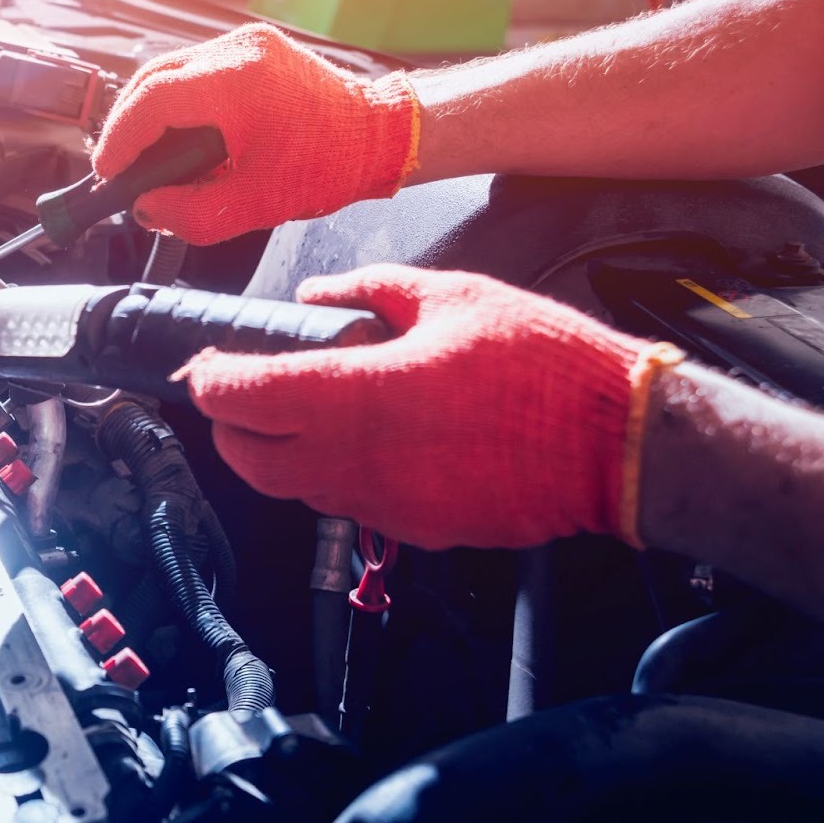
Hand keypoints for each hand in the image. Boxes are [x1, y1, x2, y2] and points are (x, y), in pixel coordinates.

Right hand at [91, 23, 419, 245]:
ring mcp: (247, 43)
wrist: (380, 135)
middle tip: (119, 165)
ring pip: (172, 71)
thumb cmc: (330, 165)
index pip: (152, 100)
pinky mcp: (254, 49)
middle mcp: (239, 51)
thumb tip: (147, 208)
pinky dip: (179, 102)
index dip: (120, 137)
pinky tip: (180, 136)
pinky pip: (198, 71)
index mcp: (238, 83)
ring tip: (148, 156)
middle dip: (128, 124)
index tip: (108, 169)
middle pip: (154, 78)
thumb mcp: (254, 206)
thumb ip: (189, 213)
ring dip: (152, 112)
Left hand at [182, 265, 683, 548]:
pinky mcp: (416, 531)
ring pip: (295, 491)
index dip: (211, 381)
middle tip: (238, 395)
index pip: (243, 398)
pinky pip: (351, 506)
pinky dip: (338, 477)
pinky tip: (369, 442)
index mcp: (354, 397)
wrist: (617, 444)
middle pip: (249, 462)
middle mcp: (355, 461)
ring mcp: (383, 505)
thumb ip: (369, 291)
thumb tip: (317, 295)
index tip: (205, 366)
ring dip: (283, 455)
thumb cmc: (542, 366)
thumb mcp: (452, 296)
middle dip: (230, 429)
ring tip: (304, 413)